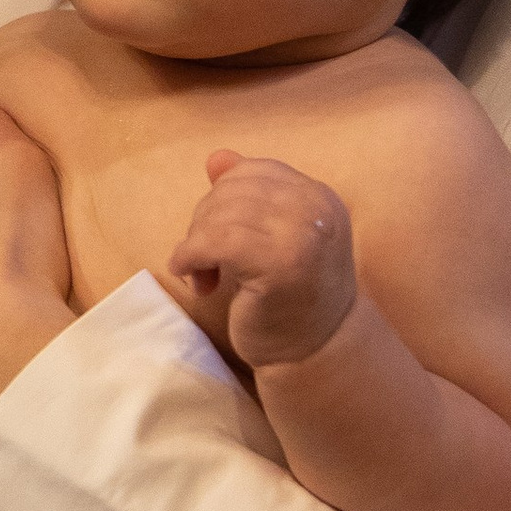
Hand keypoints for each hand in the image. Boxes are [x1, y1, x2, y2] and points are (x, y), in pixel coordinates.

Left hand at [170, 152, 355, 370]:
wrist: (314, 353)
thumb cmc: (289, 297)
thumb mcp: (271, 238)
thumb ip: (249, 196)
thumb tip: (217, 157)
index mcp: (320, 196)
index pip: (255, 170)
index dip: (222, 197)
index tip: (216, 232)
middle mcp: (317, 209)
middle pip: (234, 190)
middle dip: (205, 221)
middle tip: (204, 260)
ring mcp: (303, 236)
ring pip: (220, 216)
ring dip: (196, 244)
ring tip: (202, 274)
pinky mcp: (281, 265)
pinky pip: (215, 243)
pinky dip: (190, 257)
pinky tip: (190, 277)